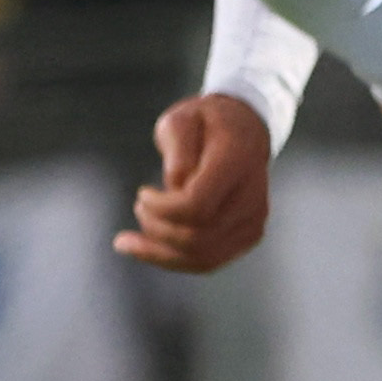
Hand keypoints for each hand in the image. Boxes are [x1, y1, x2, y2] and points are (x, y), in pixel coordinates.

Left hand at [117, 93, 273, 271]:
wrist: (245, 130)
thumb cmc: (206, 123)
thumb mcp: (181, 119)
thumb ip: (177, 150)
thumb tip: (174, 188)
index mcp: (237, 161)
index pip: (197, 206)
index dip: (162, 209)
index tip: (142, 193)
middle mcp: (252, 196)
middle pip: (198, 238)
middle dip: (156, 231)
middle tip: (138, 208)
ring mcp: (254, 219)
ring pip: (204, 259)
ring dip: (159, 254)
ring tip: (128, 242)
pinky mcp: (249, 234)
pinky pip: (209, 261)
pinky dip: (174, 260)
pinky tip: (146, 250)